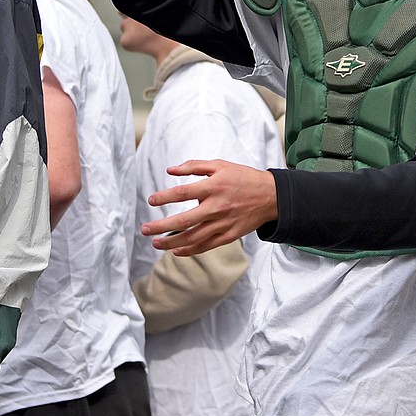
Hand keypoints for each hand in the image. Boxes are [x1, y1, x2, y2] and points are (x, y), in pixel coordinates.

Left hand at [143, 159, 278, 256]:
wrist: (271, 196)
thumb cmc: (243, 178)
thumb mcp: (220, 165)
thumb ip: (194, 166)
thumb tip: (170, 170)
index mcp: (214, 187)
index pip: (183, 193)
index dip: (165, 197)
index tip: (151, 201)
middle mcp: (217, 207)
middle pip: (184, 220)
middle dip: (161, 226)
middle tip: (144, 229)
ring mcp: (223, 224)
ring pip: (193, 237)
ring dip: (171, 242)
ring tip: (155, 243)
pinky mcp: (229, 236)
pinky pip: (206, 246)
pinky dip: (190, 250)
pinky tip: (176, 250)